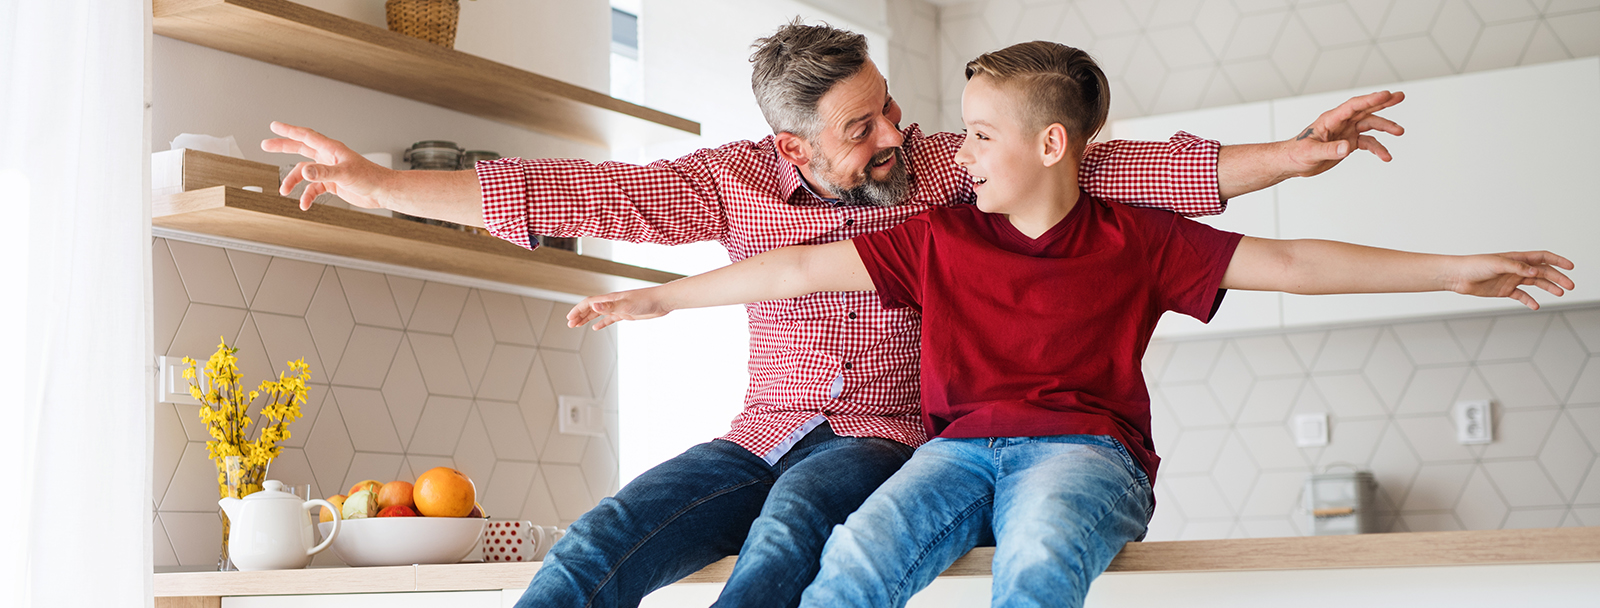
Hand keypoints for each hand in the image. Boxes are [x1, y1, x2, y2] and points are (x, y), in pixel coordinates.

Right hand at [261, 122, 389, 210]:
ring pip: (304, 173)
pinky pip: (313, 188)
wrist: (382, 191)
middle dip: (282, 146)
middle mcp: (328, 157)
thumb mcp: (344, 174)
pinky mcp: (332, 183)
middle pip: (300, 148)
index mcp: (331, 149)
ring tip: (284, 191)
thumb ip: (323, 173)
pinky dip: (307, 196)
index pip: (306, 136)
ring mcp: (329, 170)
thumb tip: (305, 172)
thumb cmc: (370, 177)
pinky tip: (304, 204)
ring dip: (293, 181)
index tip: (274, 126)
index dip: (289, 130)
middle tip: (265, 145)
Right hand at [567, 288, 673, 329]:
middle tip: (570, 324)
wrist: (661, 301)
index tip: (569, 319)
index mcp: (610, 299)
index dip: (577, 310)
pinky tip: (595, 327)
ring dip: (587, 319)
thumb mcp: (626, 305)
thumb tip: (593, 307)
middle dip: (579, 316)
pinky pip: (609, 319)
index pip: (588, 303)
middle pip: (591, 308)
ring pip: (598, 314)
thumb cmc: (645, 301)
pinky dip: (601, 323)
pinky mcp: (625, 314)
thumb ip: (609, 307)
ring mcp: (618, 308)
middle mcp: (612, 302)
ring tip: (577, 325)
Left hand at [1282, 90, 1405, 177]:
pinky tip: (1386, 156)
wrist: (1292, 163)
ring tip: (1400, 131)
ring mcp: (1346, 132)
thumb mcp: (1310, 153)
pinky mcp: (1348, 143)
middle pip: (1365, 109)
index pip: (1352, 106)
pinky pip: (1367, 143)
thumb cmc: (1296, 154)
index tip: (1385, 95)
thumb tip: (1347, 147)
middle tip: (1400, 96)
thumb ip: (1329, 150)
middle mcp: (1341, 123)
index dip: (1369, 100)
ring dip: (1385, 127)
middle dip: (1383, 103)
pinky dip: (1378, 148)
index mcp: (1330, 119)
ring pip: (1370, 125)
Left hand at [1446, 251, 1574, 309]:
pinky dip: (1529, 300)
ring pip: (1535, 284)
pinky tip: (1536, 306)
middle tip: (1570, 286)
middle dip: (1557, 278)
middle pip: (1543, 272)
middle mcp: (1516, 268)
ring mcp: (1511, 279)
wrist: (1458, 276)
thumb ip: (1516, 267)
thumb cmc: (1474, 266)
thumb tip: (1534, 272)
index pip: (1542, 257)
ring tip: (1560, 293)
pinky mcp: (1504, 290)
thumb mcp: (1496, 264)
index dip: (1558, 261)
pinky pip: (1521, 296)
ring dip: (1548, 288)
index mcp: (1517, 258)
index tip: (1570, 267)